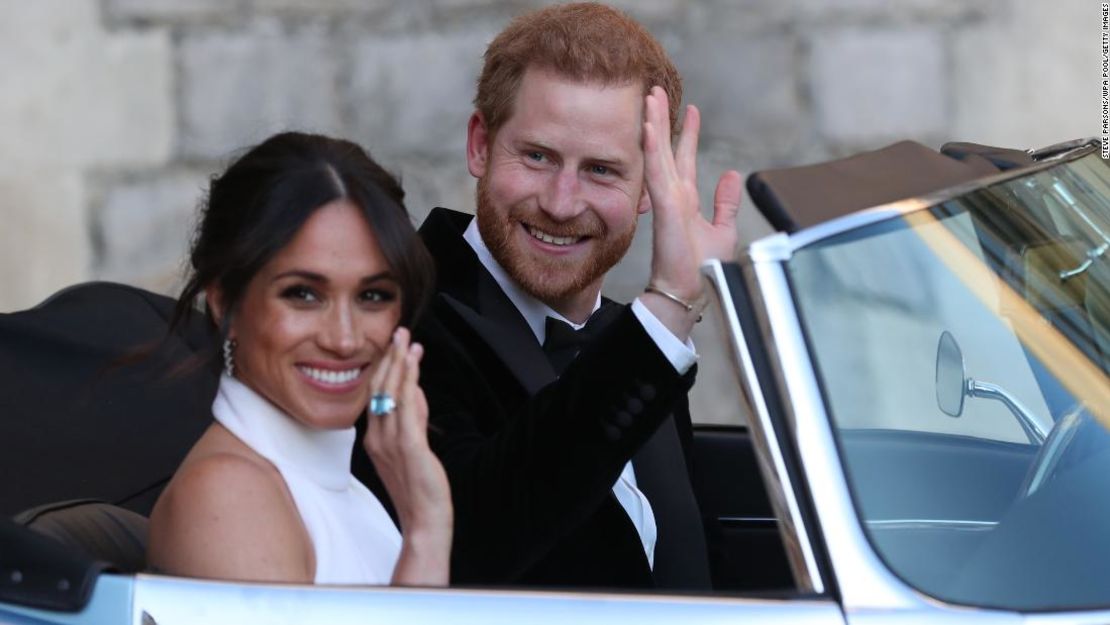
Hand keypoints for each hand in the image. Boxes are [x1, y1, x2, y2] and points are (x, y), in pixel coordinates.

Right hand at [364, 327, 451, 584]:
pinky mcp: (409, 447)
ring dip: (400, 363)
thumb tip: (416, 391)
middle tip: (399, 332)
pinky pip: (407, 408)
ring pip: (391, 393)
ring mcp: (390, 442)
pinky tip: (414, 364)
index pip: (376, 395)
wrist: (424, 521)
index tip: (394, 346)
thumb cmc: (419, 488)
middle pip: (379, 389)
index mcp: (374, 438)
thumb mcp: (412, 448)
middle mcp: (377, 437)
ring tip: (406, 340)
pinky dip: (409, 382)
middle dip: (390, 358)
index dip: (384, 368)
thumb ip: (413, 419)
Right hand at [641, 86, 741, 332]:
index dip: (686, 133)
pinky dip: (652, 149)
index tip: (690, 109)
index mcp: (685, 200)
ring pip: (658, 154)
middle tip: (657, 90)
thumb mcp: (722, 229)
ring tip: (650, 97)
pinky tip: (648, 127)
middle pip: (666, 149)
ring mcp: (667, 200)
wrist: (689, 292)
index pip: (684, 158)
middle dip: (662, 119)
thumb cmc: (702, 269)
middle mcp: (674, 195)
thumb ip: (725, 202)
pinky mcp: (665, 208)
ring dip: (653, 125)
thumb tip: (732, 175)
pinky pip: (657, 172)